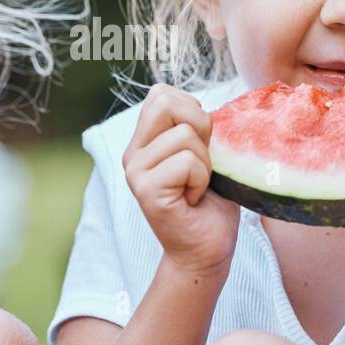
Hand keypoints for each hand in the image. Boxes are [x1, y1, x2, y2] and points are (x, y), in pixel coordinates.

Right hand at [123, 85, 238, 278]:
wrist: (207, 252)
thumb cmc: (211, 203)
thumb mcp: (204, 154)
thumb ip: (194, 127)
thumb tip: (200, 104)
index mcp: (143, 141)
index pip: (161, 93)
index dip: (192, 111)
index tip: (199, 146)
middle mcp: (132, 154)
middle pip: (165, 102)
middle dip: (199, 127)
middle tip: (200, 164)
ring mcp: (135, 172)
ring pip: (184, 135)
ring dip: (205, 162)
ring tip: (197, 187)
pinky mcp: (146, 191)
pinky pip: (187, 162)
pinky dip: (202, 179)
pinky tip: (194, 199)